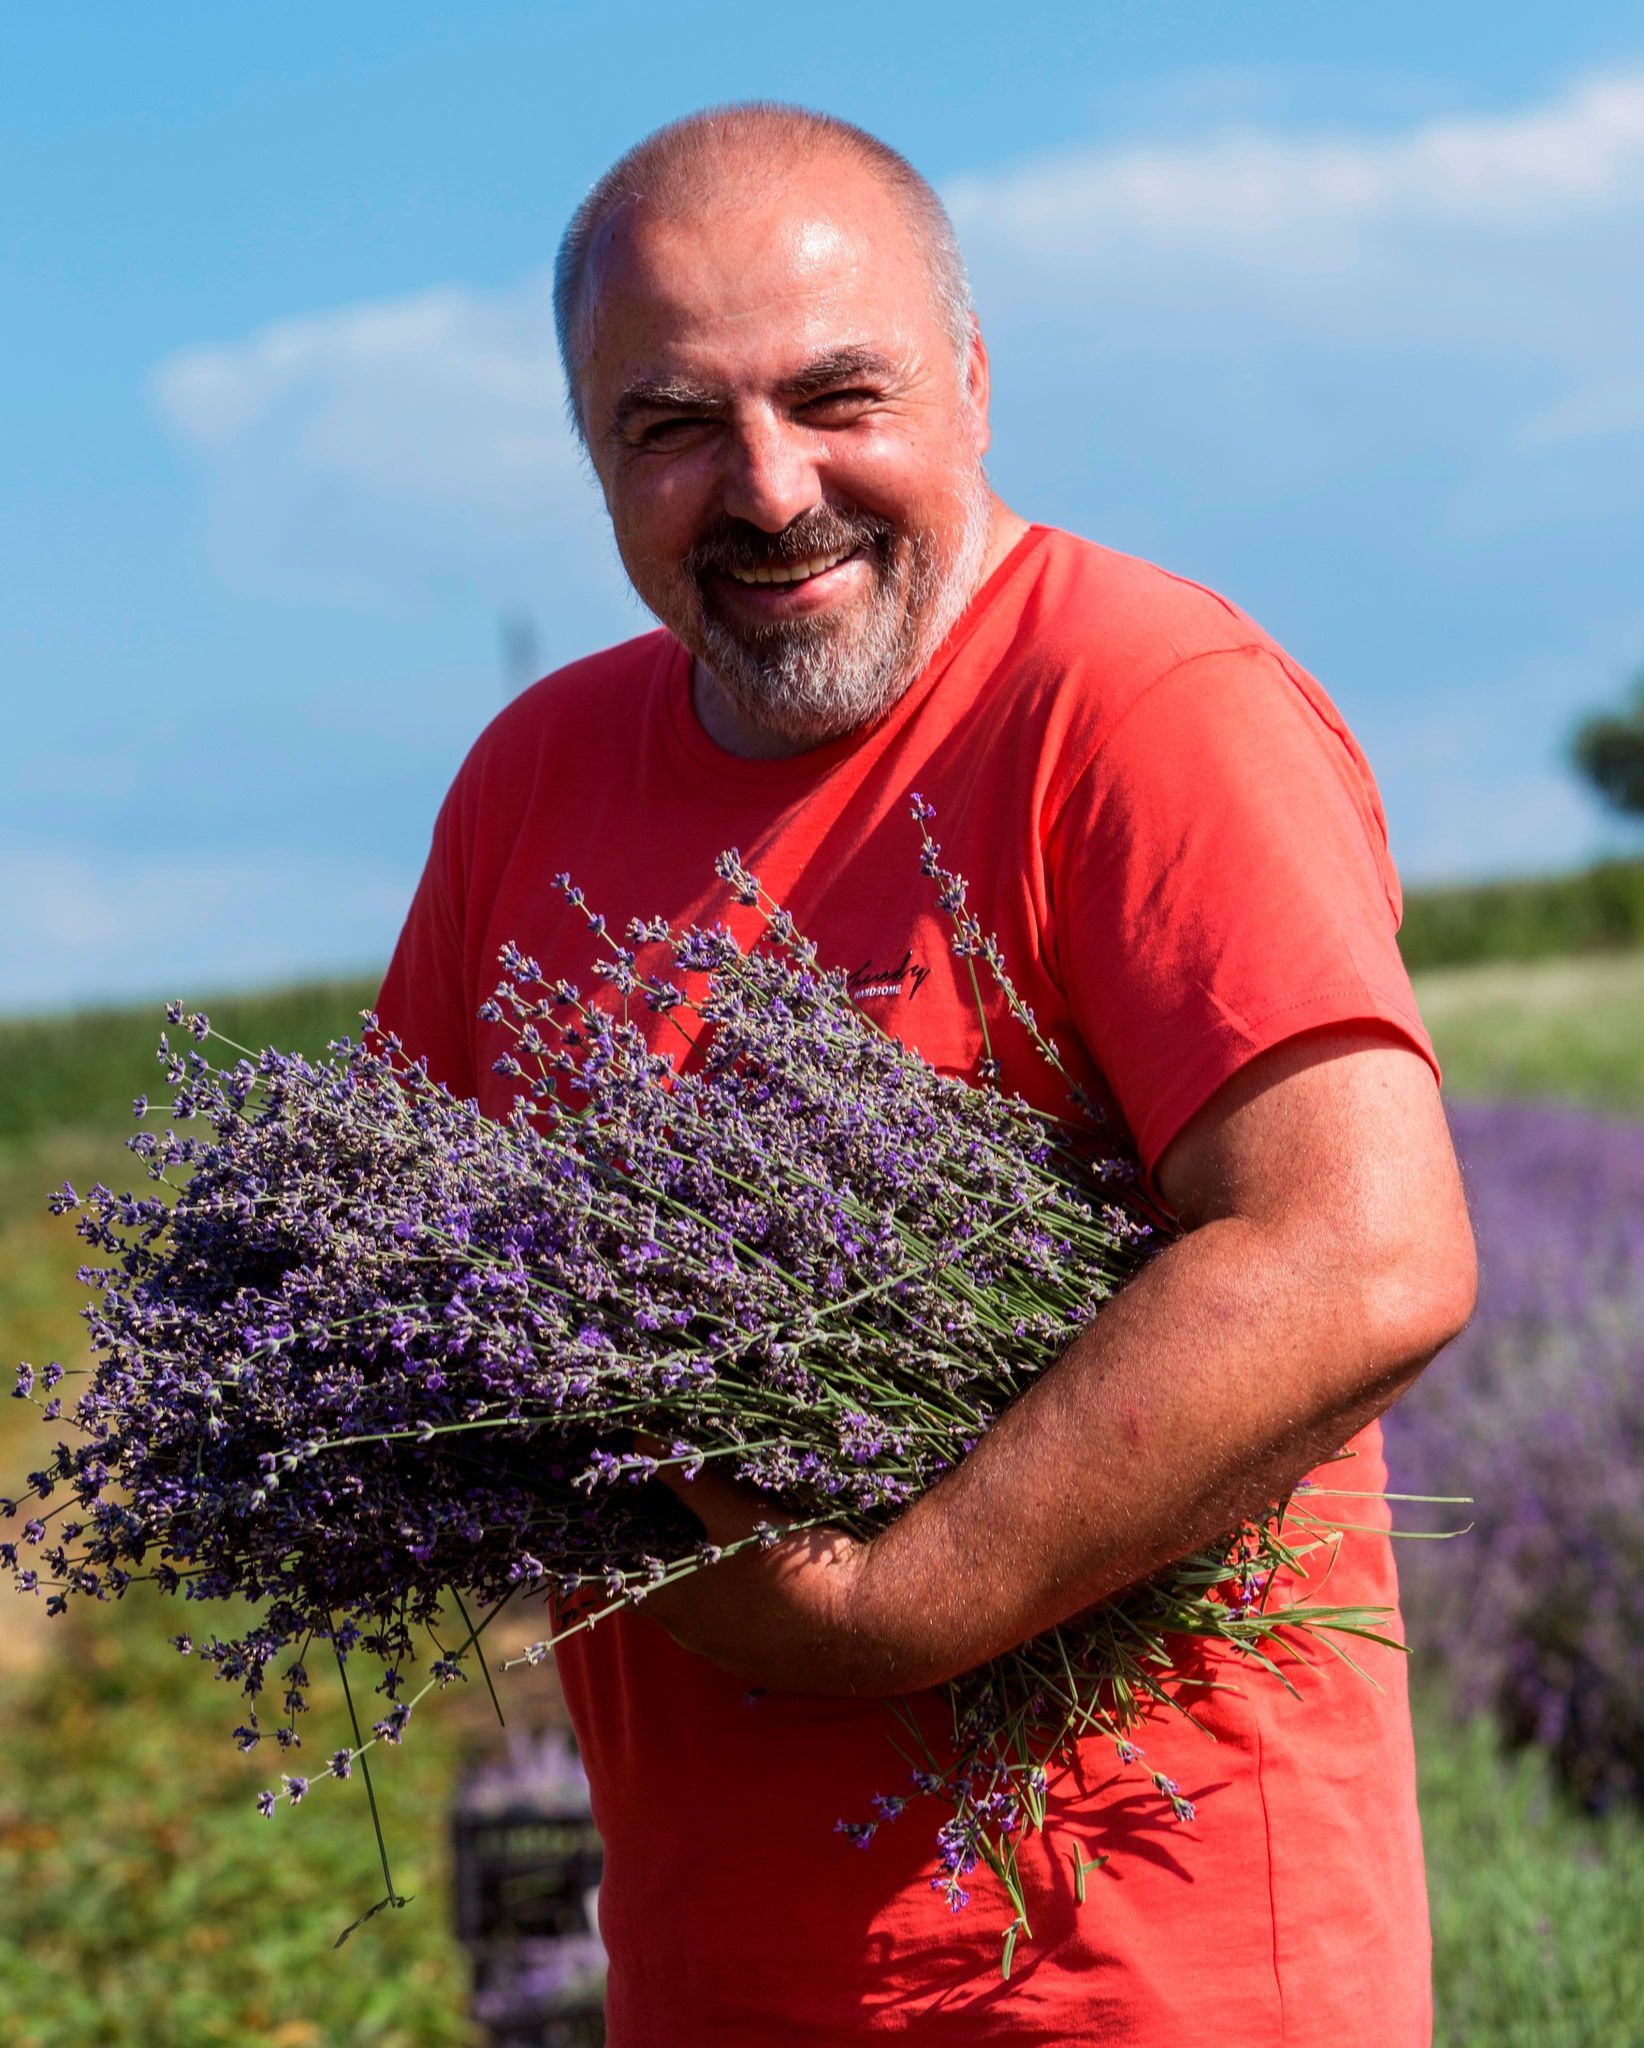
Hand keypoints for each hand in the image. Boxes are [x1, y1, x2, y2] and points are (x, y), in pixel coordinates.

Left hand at [635, 1437, 881, 1694]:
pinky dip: (740, 1609)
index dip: (614, 1551)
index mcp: (672, 1603)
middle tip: (671, 1522)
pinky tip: (765, 1584)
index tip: (617, 1522)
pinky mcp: (770, 1667)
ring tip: (720, 1548)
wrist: (870, 1626)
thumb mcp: (736, 1507)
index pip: (616, 1582)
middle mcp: (692, 1638)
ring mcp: (731, 1658)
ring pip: (701, 1618)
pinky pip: (740, 1634)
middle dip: (662, 1562)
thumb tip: (639, 1442)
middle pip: (659, 1598)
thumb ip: (684, 1475)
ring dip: (705, 1588)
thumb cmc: (793, 1563)